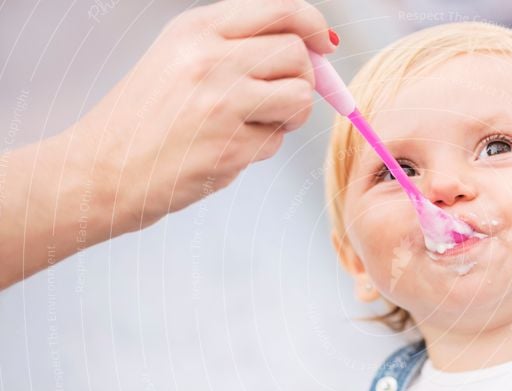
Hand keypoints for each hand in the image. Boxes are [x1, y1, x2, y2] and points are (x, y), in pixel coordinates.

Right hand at [71, 0, 335, 232]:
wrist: (102, 170)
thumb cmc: (145, 118)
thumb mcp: (180, 58)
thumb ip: (238, 46)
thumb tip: (313, 48)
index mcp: (197, 28)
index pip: (281, 8)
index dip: (313, 25)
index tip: (325, 44)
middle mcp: (210, 58)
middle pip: (298, 54)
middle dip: (303, 78)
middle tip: (279, 97)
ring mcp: (222, 103)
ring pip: (300, 97)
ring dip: (289, 115)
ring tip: (253, 124)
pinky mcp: (231, 147)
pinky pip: (277, 142)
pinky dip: (262, 147)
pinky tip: (225, 148)